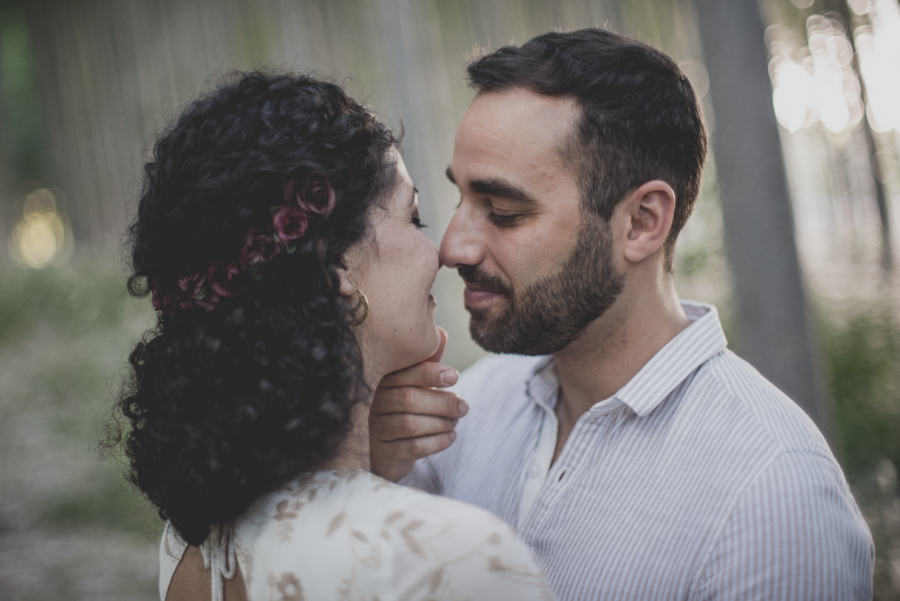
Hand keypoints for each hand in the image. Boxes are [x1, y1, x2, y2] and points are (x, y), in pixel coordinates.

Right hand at [369, 327, 468, 481]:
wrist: (383, 446)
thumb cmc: (401, 405)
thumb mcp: (412, 380)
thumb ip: (426, 360)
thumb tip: (441, 334)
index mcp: (379, 380)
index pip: (403, 373)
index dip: (431, 372)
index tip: (454, 376)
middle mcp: (371, 404)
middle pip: (408, 399)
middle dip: (443, 402)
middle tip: (464, 406)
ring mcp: (374, 430)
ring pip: (411, 424)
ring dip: (442, 422)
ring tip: (456, 421)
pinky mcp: (382, 454)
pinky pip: (413, 447)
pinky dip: (438, 441)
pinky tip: (450, 436)